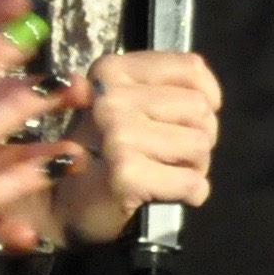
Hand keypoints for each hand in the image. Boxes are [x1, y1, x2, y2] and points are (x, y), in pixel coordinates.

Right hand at [41, 46, 222, 245]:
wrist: (65, 206)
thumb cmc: (104, 152)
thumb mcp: (127, 103)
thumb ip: (164, 87)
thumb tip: (208, 97)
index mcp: (111, 71)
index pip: (192, 68)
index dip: (206, 97)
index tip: (187, 117)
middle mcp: (109, 97)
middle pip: (200, 109)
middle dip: (198, 136)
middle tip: (166, 153)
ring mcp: (117, 135)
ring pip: (200, 144)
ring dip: (194, 166)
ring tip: (162, 171)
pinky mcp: (127, 175)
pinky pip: (193, 182)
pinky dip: (191, 192)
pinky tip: (165, 192)